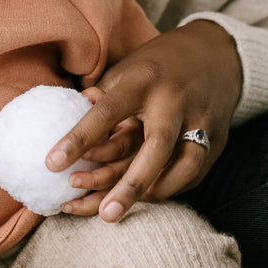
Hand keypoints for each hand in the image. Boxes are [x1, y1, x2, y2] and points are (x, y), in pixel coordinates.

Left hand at [47, 20, 240, 221]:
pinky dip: (170, 189)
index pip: (108, 111)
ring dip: (153, 193)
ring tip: (116, 212)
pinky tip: (145, 199)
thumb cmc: (158, 64)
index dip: (78, 138)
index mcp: (144, 80)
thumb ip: (101, 96)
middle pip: (155, 147)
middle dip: (130, 183)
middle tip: (104, 214)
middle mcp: (173, 101)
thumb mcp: (127, 68)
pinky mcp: (216, 139)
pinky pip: (193, 173)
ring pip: (183, 166)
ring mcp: (200, 121)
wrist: (216, 53)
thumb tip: (67, 116)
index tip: (51, 163)